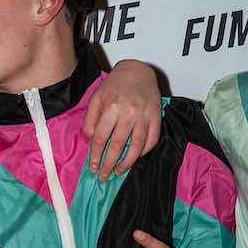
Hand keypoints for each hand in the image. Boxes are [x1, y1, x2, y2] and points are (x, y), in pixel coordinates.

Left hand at [85, 59, 162, 178]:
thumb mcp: (96, 99)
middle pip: (117, 146)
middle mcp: (129, 113)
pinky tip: (135, 158)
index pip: (100, 138)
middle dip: (109, 164)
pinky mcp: (157, 117)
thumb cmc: (114, 86)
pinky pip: (152, 140)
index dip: (95, 156)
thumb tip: (90, 142)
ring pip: (137, 146)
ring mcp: (145, 116)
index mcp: (112, 107)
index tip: (92, 167)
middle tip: (103, 176)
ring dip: (127, 163)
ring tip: (119, 171)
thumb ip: (90, 120)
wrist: (137, 71)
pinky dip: (144, 152)